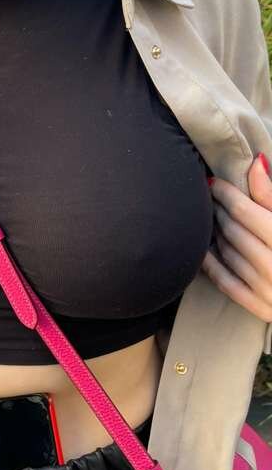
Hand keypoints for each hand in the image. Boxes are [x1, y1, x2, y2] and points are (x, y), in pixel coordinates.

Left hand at [202, 154, 271, 321]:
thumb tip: (256, 163)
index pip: (247, 211)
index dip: (227, 194)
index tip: (215, 183)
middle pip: (234, 231)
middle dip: (219, 211)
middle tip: (209, 198)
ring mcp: (267, 289)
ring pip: (228, 253)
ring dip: (215, 233)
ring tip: (210, 218)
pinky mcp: (259, 306)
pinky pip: (224, 281)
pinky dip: (211, 263)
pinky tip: (204, 250)